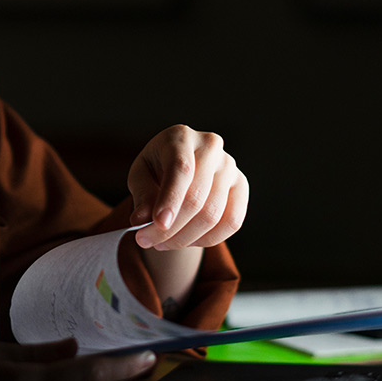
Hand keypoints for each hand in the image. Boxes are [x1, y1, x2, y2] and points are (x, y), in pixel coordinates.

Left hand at [127, 125, 247, 250]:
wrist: (181, 167)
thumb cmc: (157, 169)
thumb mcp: (140, 176)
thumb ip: (141, 195)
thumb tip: (141, 220)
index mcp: (181, 137)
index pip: (180, 169)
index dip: (170, 199)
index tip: (158, 224)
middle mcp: (210, 146)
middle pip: (197, 197)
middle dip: (171, 228)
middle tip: (147, 242)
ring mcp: (229, 166)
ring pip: (213, 214)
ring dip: (185, 238)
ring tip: (162, 243)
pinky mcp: (241, 186)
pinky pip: (232, 222)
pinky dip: (208, 239)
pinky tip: (187, 240)